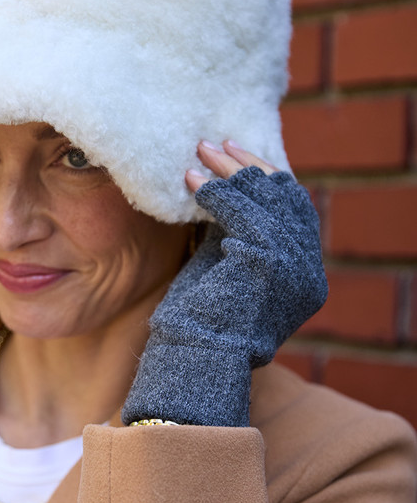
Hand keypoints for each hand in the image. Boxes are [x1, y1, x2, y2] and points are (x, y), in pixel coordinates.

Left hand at [122, 140, 327, 426]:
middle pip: (288, 199)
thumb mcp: (227, 268)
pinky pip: (243, 211)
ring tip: (198, 154)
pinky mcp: (268, 260)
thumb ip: (236, 233)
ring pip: (266, 200)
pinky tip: (193, 182)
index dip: (267, 179)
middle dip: (250, 167)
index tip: (236, 156)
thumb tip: (223, 187)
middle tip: (216, 145)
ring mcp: (294, 266)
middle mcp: (309, 272)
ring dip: (228, 172)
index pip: (297, 212)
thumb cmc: (201, 322)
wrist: (194, 358)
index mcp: (306, 279)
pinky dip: (217, 193)